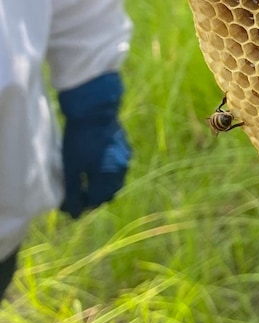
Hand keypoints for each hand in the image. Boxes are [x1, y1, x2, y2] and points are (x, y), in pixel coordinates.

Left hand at [58, 71, 132, 216]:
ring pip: (114, 178)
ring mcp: (125, 156)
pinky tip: (95, 161)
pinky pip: (117, 165)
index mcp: (108, 178)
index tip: (69, 201)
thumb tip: (74, 214)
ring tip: (85, 175)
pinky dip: (106, 169)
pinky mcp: (124, 145)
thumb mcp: (71, 167)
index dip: (82, 204)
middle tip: (77, 190)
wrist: (95, 109)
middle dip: (93, 195)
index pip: (96, 201)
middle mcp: (121, 170)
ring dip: (101, 182)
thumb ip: (73, 192)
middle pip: (108, 192)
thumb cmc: (81, 139)